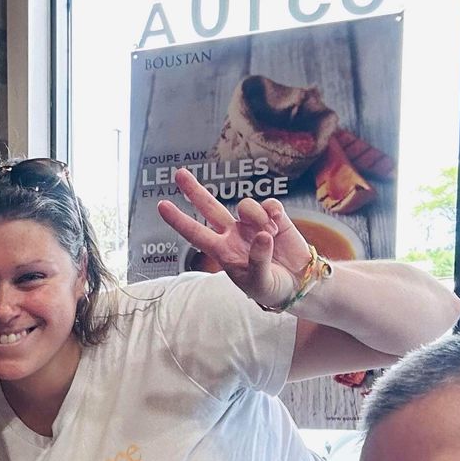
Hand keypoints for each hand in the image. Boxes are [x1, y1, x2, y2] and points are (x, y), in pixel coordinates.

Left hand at [157, 167, 311, 310]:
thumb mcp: (260, 282)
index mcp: (222, 251)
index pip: (195, 234)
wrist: (298, 283)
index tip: (161, 205)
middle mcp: (233, 234)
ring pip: (246, 205)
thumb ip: (258, 260)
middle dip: (194, 190)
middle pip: (209, 206)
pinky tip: (277, 224)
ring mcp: (252, 224)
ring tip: (270, 235)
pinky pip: (269, 203)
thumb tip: (261, 235)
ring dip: (257, 217)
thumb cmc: (271, 287)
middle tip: (179, 173)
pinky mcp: (274, 217)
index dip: (179, 220)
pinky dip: (274, 212)